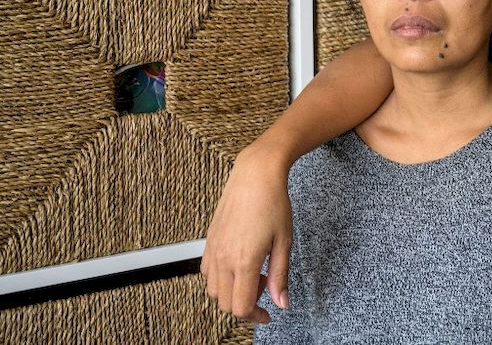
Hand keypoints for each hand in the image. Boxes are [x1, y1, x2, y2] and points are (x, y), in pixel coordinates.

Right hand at [200, 144, 293, 322]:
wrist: (256, 175)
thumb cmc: (274, 203)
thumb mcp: (284, 242)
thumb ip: (280, 275)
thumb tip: (281, 302)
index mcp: (243, 261)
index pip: (240, 307)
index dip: (255, 316)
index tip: (268, 313)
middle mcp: (223, 258)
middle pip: (224, 303)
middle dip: (245, 304)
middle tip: (265, 285)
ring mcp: (213, 248)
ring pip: (213, 289)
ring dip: (232, 291)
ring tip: (254, 272)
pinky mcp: (209, 239)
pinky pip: (207, 271)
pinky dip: (220, 277)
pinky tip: (239, 263)